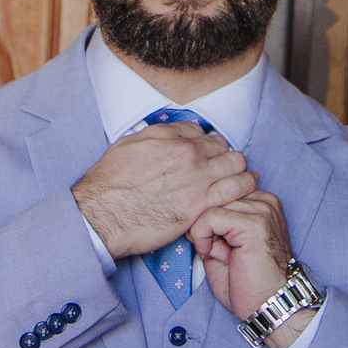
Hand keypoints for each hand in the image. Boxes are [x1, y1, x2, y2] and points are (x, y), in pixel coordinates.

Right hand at [73, 124, 258, 258]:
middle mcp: (186, 152)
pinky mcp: (201, 203)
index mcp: (167, 135)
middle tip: (221, 168)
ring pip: (236, 163)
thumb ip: (151, 139)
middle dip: (223, 155)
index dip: (203, 144)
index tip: (203, 155)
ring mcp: (197, 177)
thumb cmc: (107, 185)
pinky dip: (244, 186)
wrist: (103, 215)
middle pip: (222, 145)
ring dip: (238, 169)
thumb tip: (163, 140)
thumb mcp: (126, 147)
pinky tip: (245, 190)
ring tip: (239, 178)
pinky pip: (237, 188)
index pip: (200, 132)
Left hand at [189, 190, 313, 347]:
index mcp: (261, 202)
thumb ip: (212, 222)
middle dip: (206, 227)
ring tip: (222, 255)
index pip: (220, 192)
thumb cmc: (248, 282)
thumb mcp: (224, 244)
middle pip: (214, 197)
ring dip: (206, 234)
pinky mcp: (253, 223)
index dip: (210, 220)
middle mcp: (265, 201)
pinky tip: (215, 255)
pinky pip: (210, 217)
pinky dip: (203, 237)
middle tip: (219, 253)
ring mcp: (262, 210)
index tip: (218, 246)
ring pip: (210, 206)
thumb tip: (191, 210)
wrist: (269, 304)